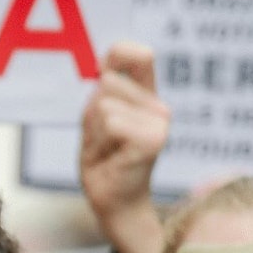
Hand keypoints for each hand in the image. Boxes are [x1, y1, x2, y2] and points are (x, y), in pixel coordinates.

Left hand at [79, 42, 171, 252]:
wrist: (113, 199)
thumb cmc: (103, 158)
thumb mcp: (95, 119)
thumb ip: (101, 92)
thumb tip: (103, 71)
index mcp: (145, 95)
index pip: (138, 55)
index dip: (118, 53)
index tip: (100, 72)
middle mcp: (157, 104)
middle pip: (109, 82)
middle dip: (92, 112)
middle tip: (102, 138)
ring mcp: (159, 120)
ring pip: (105, 105)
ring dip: (94, 130)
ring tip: (106, 148)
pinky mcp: (154, 138)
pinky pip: (111, 122)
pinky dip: (101, 140)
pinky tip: (111, 156)